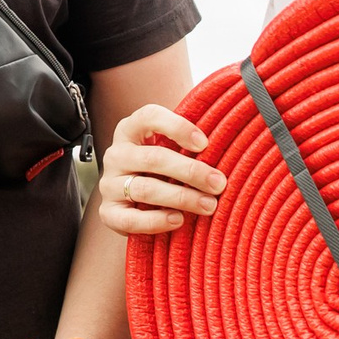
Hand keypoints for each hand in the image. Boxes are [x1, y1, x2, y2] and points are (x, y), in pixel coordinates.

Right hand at [97, 104, 223, 235]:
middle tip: (218, 183)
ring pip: (145, 189)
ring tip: (209, 205)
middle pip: (153, 158)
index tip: (205, 143)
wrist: (132, 200)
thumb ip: (189, 145)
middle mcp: (116, 154)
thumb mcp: (170, 149)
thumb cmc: (162, 169)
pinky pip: (130, 219)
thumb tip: (230, 145)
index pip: (149, 117)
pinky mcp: (108, 213)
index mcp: (130, 130)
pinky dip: (156, 221)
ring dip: (181, 198)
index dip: (178, 127)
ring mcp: (109, 184)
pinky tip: (178, 220)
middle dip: (190, 171)